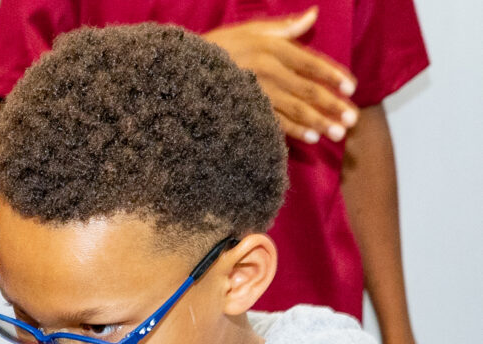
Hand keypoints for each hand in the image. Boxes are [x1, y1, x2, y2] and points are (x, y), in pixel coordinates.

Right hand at [206, 8, 357, 144]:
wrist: (180, 72)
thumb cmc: (216, 49)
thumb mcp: (249, 30)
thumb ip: (283, 27)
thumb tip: (312, 16)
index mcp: (272, 48)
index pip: (310, 62)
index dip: (332, 75)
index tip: (352, 87)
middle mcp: (267, 70)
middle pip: (307, 89)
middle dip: (332, 104)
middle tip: (353, 119)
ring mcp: (256, 93)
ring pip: (294, 109)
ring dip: (318, 122)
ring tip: (338, 133)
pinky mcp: (244, 111)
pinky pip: (273, 123)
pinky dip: (292, 131)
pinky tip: (310, 139)